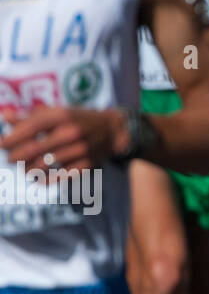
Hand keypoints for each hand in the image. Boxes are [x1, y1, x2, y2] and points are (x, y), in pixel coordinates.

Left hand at [1, 105, 127, 170]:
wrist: (112, 131)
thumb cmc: (78, 120)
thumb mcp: (57, 113)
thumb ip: (30, 116)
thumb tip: (4, 116)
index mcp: (62, 116)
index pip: (32, 127)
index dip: (13, 137)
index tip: (3, 144)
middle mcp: (71, 133)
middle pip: (35, 148)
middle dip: (17, 156)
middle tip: (10, 159)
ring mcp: (80, 150)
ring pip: (45, 165)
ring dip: (28, 169)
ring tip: (23, 169)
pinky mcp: (86, 165)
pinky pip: (60, 177)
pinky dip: (45, 180)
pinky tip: (38, 179)